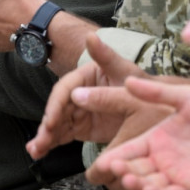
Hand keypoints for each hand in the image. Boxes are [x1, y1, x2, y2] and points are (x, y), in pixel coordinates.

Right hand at [27, 33, 153, 159]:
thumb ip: (106, 56)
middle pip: (57, 109)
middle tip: (39, 144)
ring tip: (35, 152)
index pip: (65, 91)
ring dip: (45, 137)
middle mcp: (78, 92)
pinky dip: (52, 143)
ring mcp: (78, 110)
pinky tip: (40, 153)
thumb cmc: (141, 86)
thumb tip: (90, 37)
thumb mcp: (125, 71)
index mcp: (84, 76)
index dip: (56, 107)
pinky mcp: (81, 127)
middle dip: (47, 126)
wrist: (154, 108)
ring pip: (57, 124)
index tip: (51, 123)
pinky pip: (63, 135)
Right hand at [88, 77, 189, 189]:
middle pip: (133, 171)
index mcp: (155, 140)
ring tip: (132, 179)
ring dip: (137, 187)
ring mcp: (175, 177)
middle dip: (122, 173)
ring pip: (148, 187)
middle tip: (117, 169)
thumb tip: (126, 80)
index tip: (100, 164)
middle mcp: (161, 161)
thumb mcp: (184, 98)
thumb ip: (156, 92)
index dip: (113, 159)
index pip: (127, 152)